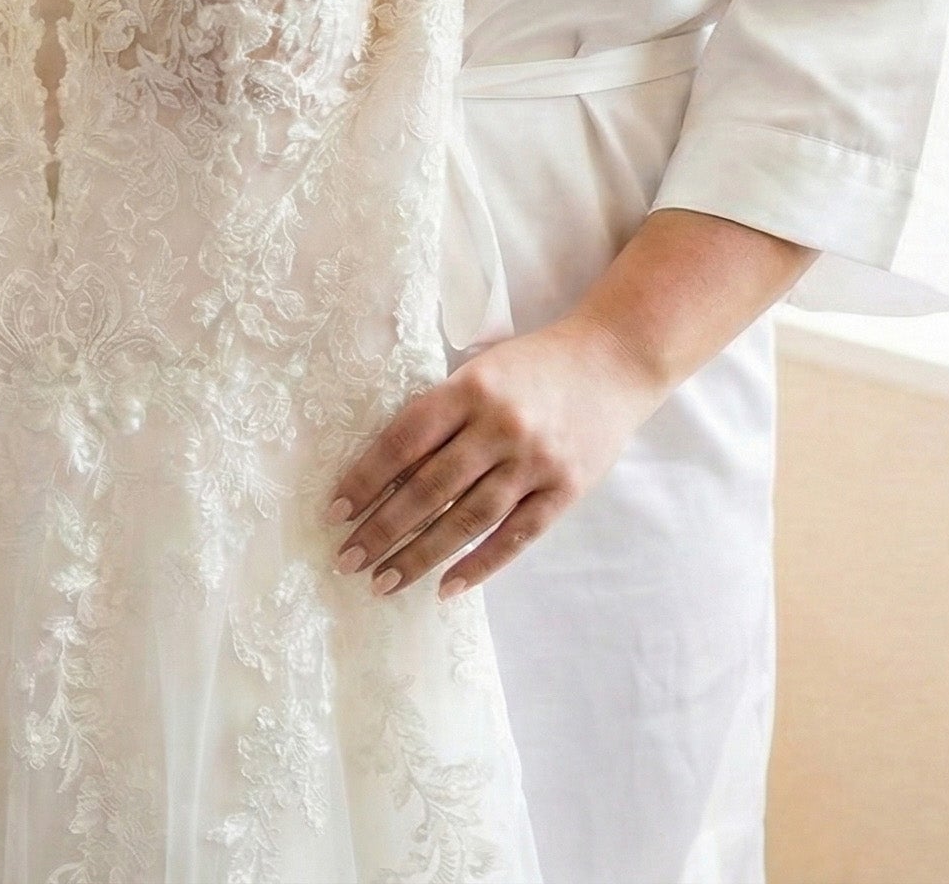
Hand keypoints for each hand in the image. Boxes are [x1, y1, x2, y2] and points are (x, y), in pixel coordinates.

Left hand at [326, 317, 662, 601]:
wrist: (612, 359)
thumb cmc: (533, 364)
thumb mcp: (481, 371)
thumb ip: (443, 414)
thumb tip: (387, 474)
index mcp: (471, 388)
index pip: (405, 440)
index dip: (367, 478)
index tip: (336, 510)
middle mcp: (500, 426)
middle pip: (429, 488)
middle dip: (383, 529)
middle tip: (347, 559)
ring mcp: (535, 461)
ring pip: (467, 520)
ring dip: (421, 555)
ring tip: (384, 581)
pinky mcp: (564, 489)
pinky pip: (514, 537)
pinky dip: (479, 566)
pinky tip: (446, 588)